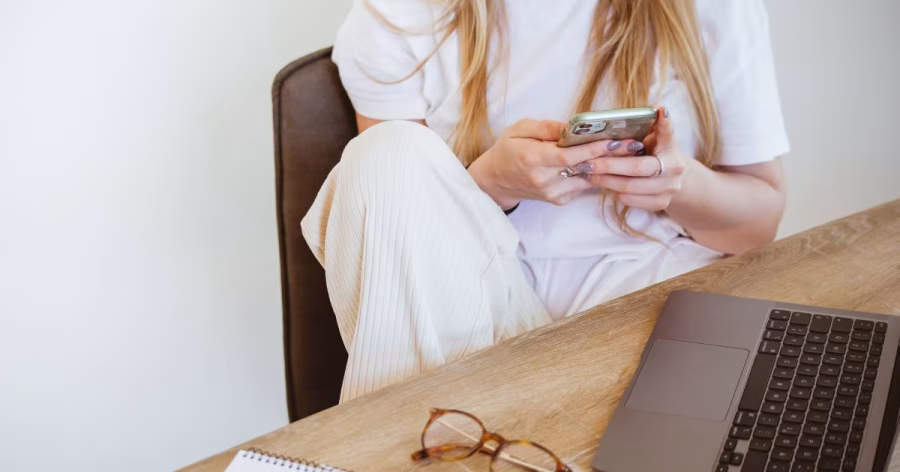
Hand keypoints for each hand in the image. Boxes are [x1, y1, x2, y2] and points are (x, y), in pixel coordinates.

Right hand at [467, 119, 639, 208]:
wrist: (497, 181)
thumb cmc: (508, 151)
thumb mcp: (519, 129)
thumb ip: (545, 128)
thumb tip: (570, 126)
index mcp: (532, 159)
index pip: (568, 157)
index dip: (593, 149)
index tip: (614, 139)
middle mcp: (543, 180)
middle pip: (583, 168)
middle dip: (610, 156)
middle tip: (634, 144)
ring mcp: (552, 193)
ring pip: (587, 178)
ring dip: (607, 166)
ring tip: (628, 151)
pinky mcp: (559, 200)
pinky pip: (583, 185)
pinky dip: (595, 173)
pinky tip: (608, 162)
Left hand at [578, 106, 687, 211]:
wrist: (672, 178)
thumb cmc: (655, 152)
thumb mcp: (654, 136)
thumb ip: (651, 125)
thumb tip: (655, 108)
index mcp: (672, 147)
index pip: (668, 133)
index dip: (665, 122)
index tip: (661, 109)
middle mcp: (674, 169)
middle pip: (637, 168)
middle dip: (608, 165)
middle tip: (586, 162)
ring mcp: (669, 189)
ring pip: (630, 187)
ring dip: (605, 181)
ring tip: (587, 174)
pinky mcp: (661, 204)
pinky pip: (629, 200)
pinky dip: (612, 192)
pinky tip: (601, 183)